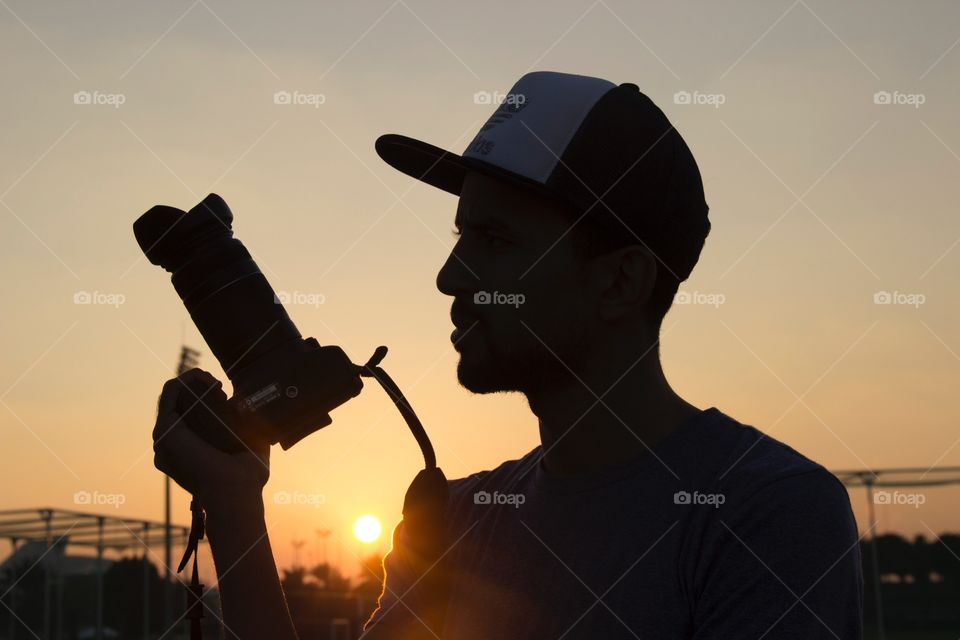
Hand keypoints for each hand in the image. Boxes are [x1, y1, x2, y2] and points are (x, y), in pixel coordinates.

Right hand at [153, 368, 269, 511]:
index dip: (205, 395)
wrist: (236, 489)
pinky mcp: (164, 429)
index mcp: (188, 448)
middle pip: (181, 401)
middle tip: (220, 386)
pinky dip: (188, 377)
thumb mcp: (249, 443)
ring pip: (175, 393)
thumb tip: (253, 403)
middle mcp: (173, 443)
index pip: (189, 413)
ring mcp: (166, 436)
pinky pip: (171, 390)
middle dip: (200, 385)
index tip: (226, 393)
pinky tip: (208, 379)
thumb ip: (248, 426)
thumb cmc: (248, 473)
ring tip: (216, 381)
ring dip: (195, 379)